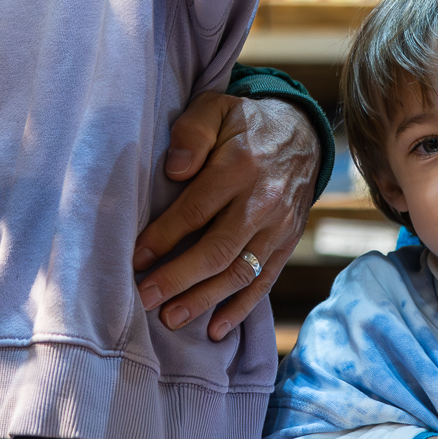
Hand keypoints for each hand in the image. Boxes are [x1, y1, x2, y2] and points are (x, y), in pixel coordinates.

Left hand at [134, 92, 316, 339]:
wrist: (303, 132)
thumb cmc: (244, 123)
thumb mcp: (215, 108)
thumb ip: (193, 133)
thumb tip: (176, 171)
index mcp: (240, 166)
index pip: (196, 209)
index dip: (164, 237)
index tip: (134, 259)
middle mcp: (263, 202)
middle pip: (217, 249)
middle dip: (178, 279)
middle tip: (144, 299)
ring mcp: (279, 227)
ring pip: (240, 272)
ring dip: (205, 299)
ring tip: (170, 319)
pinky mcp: (287, 243)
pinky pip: (265, 281)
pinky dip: (241, 308)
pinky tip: (215, 329)